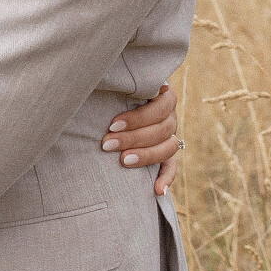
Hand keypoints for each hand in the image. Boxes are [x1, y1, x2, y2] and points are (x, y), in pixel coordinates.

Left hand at [100, 83, 182, 197]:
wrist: (108, 105)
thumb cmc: (109, 92)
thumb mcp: (115, 86)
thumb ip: (116, 84)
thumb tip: (99, 79)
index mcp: (162, 96)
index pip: (162, 106)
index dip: (138, 117)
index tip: (112, 124)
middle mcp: (169, 116)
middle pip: (162, 129)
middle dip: (133, 138)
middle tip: (107, 144)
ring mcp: (169, 136)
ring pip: (167, 148)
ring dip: (146, 156)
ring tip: (122, 160)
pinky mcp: (165, 155)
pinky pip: (171, 168)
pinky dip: (166, 179)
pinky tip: (157, 191)